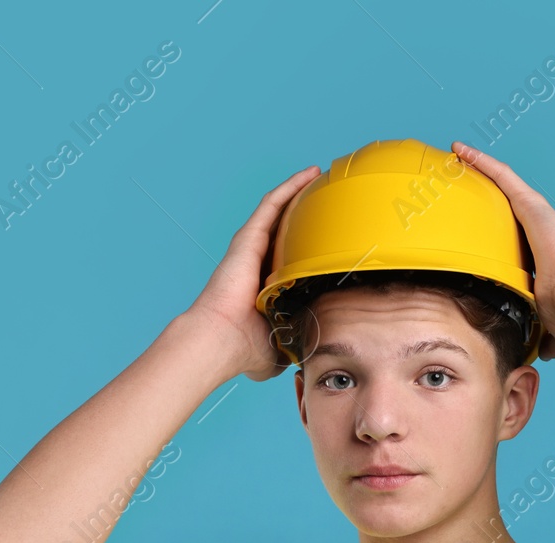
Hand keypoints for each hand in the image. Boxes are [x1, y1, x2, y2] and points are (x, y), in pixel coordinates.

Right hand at [185, 164, 320, 382]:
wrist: (221, 342)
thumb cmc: (245, 350)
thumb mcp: (281, 348)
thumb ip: (295, 344)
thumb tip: (308, 356)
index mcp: (268, 285)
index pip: (293, 257)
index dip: (310, 244)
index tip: (334, 236)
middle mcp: (259, 262)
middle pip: (288, 228)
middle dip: (308, 212)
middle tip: (333, 197)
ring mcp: (253, 248)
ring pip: (280, 210)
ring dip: (301, 191)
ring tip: (323, 176)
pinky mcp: (249, 238)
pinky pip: (272, 205)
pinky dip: (290, 188)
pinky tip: (309, 175)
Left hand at [451, 141, 554, 361]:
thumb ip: (549, 337)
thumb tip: (544, 353)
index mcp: (543, 255)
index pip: (517, 237)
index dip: (501, 230)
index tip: (485, 227)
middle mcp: (539, 228)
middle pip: (507, 203)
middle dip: (486, 191)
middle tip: (462, 180)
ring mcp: (534, 213)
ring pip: (502, 182)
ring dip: (480, 168)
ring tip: (455, 156)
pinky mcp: (530, 203)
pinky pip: (501, 176)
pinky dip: (481, 161)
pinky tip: (461, 151)